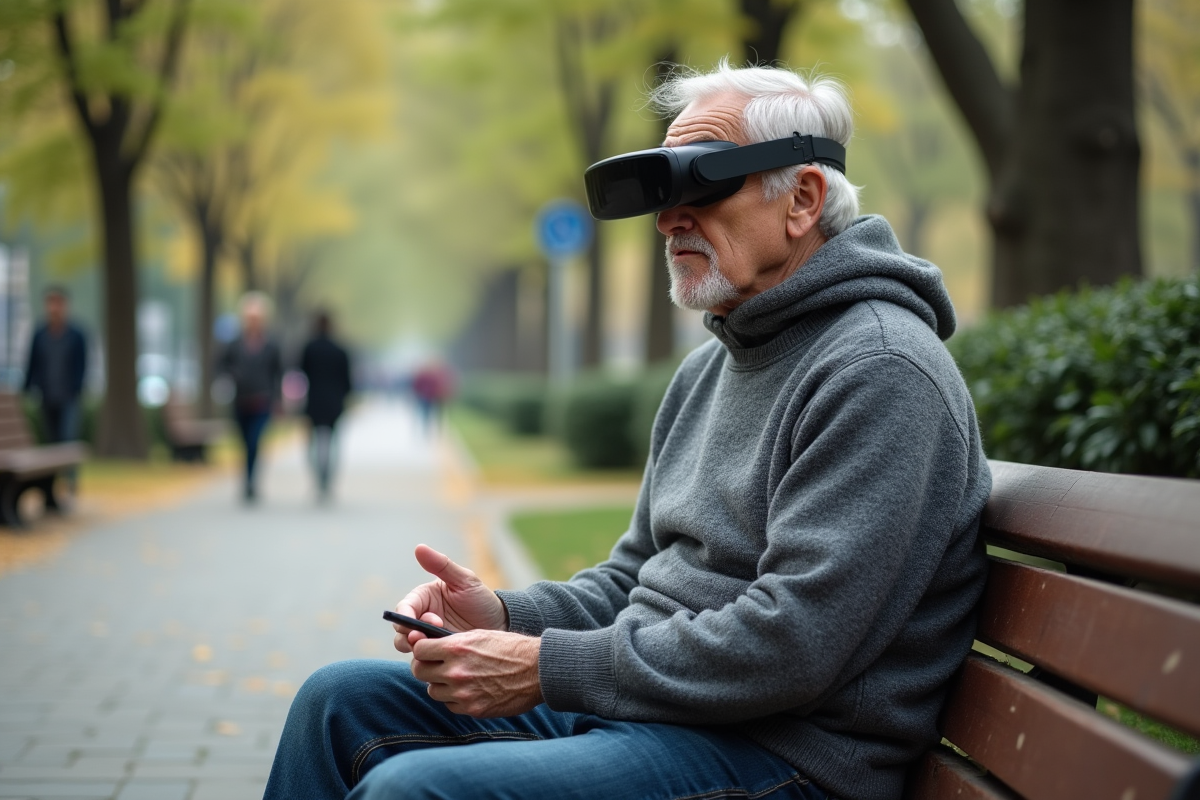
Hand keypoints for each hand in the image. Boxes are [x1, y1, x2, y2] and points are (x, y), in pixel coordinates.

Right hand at [393, 544, 507, 652]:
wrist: (501, 624)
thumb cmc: (481, 599)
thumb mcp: (464, 580)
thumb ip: (442, 565)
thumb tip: (419, 547)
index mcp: (423, 599)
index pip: (404, 609)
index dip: (408, 617)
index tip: (426, 621)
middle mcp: (421, 619)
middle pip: (400, 632)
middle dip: (409, 636)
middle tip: (426, 638)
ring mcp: (428, 639)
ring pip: (408, 648)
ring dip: (417, 650)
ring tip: (436, 648)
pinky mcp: (436, 655)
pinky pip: (424, 661)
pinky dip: (429, 660)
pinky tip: (445, 658)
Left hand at [411, 630, 542, 717]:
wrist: (538, 670)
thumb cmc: (511, 648)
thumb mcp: (481, 635)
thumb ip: (453, 642)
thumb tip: (431, 647)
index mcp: (457, 648)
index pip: (419, 650)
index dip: (421, 649)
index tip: (426, 650)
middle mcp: (456, 671)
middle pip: (420, 672)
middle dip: (425, 667)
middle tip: (436, 665)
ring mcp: (463, 693)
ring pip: (433, 691)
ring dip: (440, 684)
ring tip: (456, 678)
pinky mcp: (472, 709)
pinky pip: (450, 705)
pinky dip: (455, 698)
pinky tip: (469, 689)